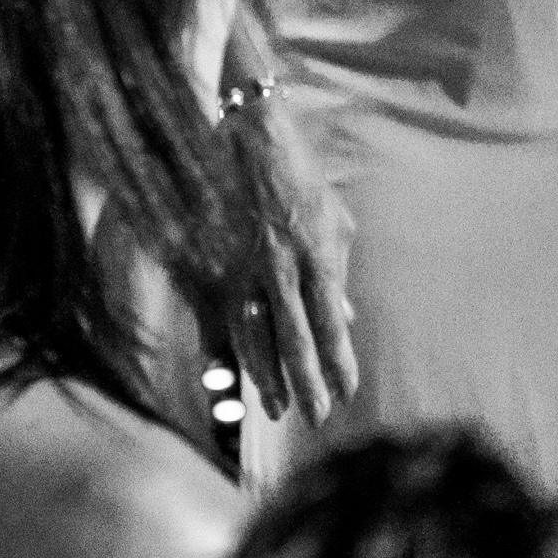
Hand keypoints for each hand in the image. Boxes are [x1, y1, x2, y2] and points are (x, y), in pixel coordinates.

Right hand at [225, 94, 356, 423]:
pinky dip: (217, 350)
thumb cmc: (300, 181)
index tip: (347, 394)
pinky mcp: (210, 261)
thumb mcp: (336, 222)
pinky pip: (212, 316)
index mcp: (317, 258)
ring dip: (264, 376)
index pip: (330, 325)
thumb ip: (339, 274)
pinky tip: (223, 378)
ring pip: (251, 336)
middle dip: (305, 383)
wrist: (249, 138)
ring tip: (275, 409)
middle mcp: (280, 269)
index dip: (338, 363)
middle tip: (316, 419)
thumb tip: (344, 318)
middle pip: (293, 340)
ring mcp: (241, 267)